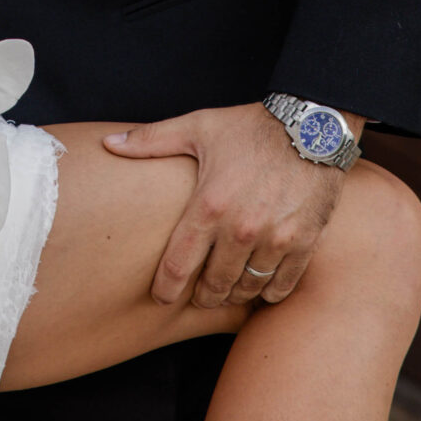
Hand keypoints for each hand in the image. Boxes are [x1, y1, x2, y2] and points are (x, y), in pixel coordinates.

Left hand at [102, 102, 352, 309]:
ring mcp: (275, 238)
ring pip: (247, 288)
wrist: (313, 123)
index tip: (161, 297)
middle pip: (214, 285)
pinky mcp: (304, 241)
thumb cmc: (250, 127)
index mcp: (209, 205)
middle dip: (203, 295)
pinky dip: (269, 291)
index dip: (166, 288)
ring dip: (235, 293)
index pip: (178, 265)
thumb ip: (151, 140)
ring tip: (229, 289)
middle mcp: (241, 228)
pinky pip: (282, 284)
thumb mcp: (198, 127)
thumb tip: (108, 145)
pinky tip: (261, 286)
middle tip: (199, 295)